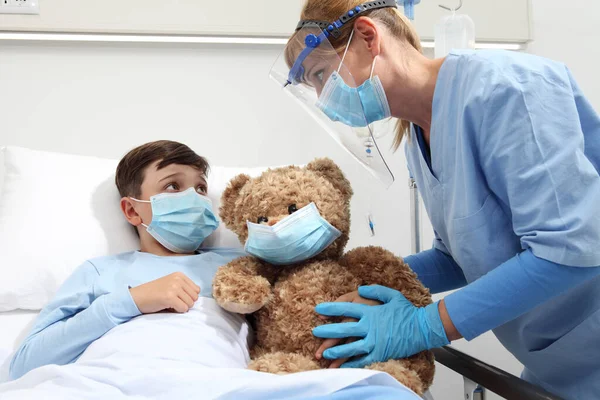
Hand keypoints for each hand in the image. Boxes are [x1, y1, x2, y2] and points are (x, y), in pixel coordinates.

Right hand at [130, 272, 199, 313]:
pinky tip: (167, 306)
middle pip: (195, 297)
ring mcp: (174, 287)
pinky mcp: (170, 297)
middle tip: (173, 302)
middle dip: (185, 303)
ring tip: (169, 303)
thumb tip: (197, 298)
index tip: (177, 297)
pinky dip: (177, 311)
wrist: (137, 297)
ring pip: (190, 304)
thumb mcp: (171, 284)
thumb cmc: (154, 293)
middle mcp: (178, 279)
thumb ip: (184, 288)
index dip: (188, 297)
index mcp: (179, 275)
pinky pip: (183, 309)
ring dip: (181, 307)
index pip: (197, 290)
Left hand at [312, 285, 448, 367]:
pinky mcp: (380, 353)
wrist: (423, 328)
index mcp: (370, 311)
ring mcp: (374, 342)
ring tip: (324, 352)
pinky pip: (362, 360)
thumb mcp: (392, 295)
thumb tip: (360, 288)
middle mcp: (369, 327)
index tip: (318, 309)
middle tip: (315, 332)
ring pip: (350, 347)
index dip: (330, 309)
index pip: (345, 309)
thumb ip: (374, 289)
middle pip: (343, 329)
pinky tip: (342, 365)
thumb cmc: (407, 311)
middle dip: (327, 331)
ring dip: (335, 350)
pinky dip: (351, 363)